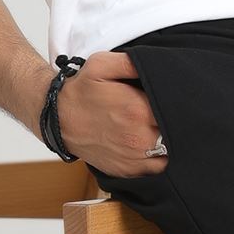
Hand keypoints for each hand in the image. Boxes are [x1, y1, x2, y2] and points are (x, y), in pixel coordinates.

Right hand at [54, 50, 168, 176]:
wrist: (57, 120)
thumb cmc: (80, 92)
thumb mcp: (101, 65)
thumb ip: (131, 62)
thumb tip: (158, 63)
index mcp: (138, 111)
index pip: (176, 109)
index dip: (176, 103)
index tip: (172, 99)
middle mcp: (140, 138)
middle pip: (176, 132)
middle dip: (175, 122)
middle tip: (165, 112)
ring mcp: (134, 158)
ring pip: (170, 152)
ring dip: (169, 141)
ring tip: (158, 127)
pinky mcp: (129, 171)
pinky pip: (157, 167)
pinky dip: (159, 157)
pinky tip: (151, 143)